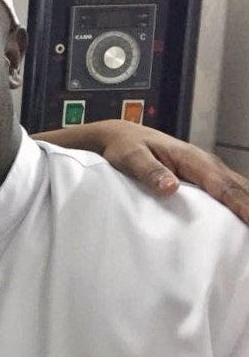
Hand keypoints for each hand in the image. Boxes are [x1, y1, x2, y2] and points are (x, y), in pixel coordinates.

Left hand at [34, 120, 248, 223]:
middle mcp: (204, 163)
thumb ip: (150, 172)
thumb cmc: (125, 147)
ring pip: (236, 188)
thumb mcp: (131, 158)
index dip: (240, 203)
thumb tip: (171, 186)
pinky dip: (238, 203)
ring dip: (246, 205)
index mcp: (192, 158)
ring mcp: (204, 171)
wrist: (120, 137)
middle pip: (238, 187)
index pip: (222, 184)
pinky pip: (225, 191)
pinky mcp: (200, 178)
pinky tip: (241, 219)